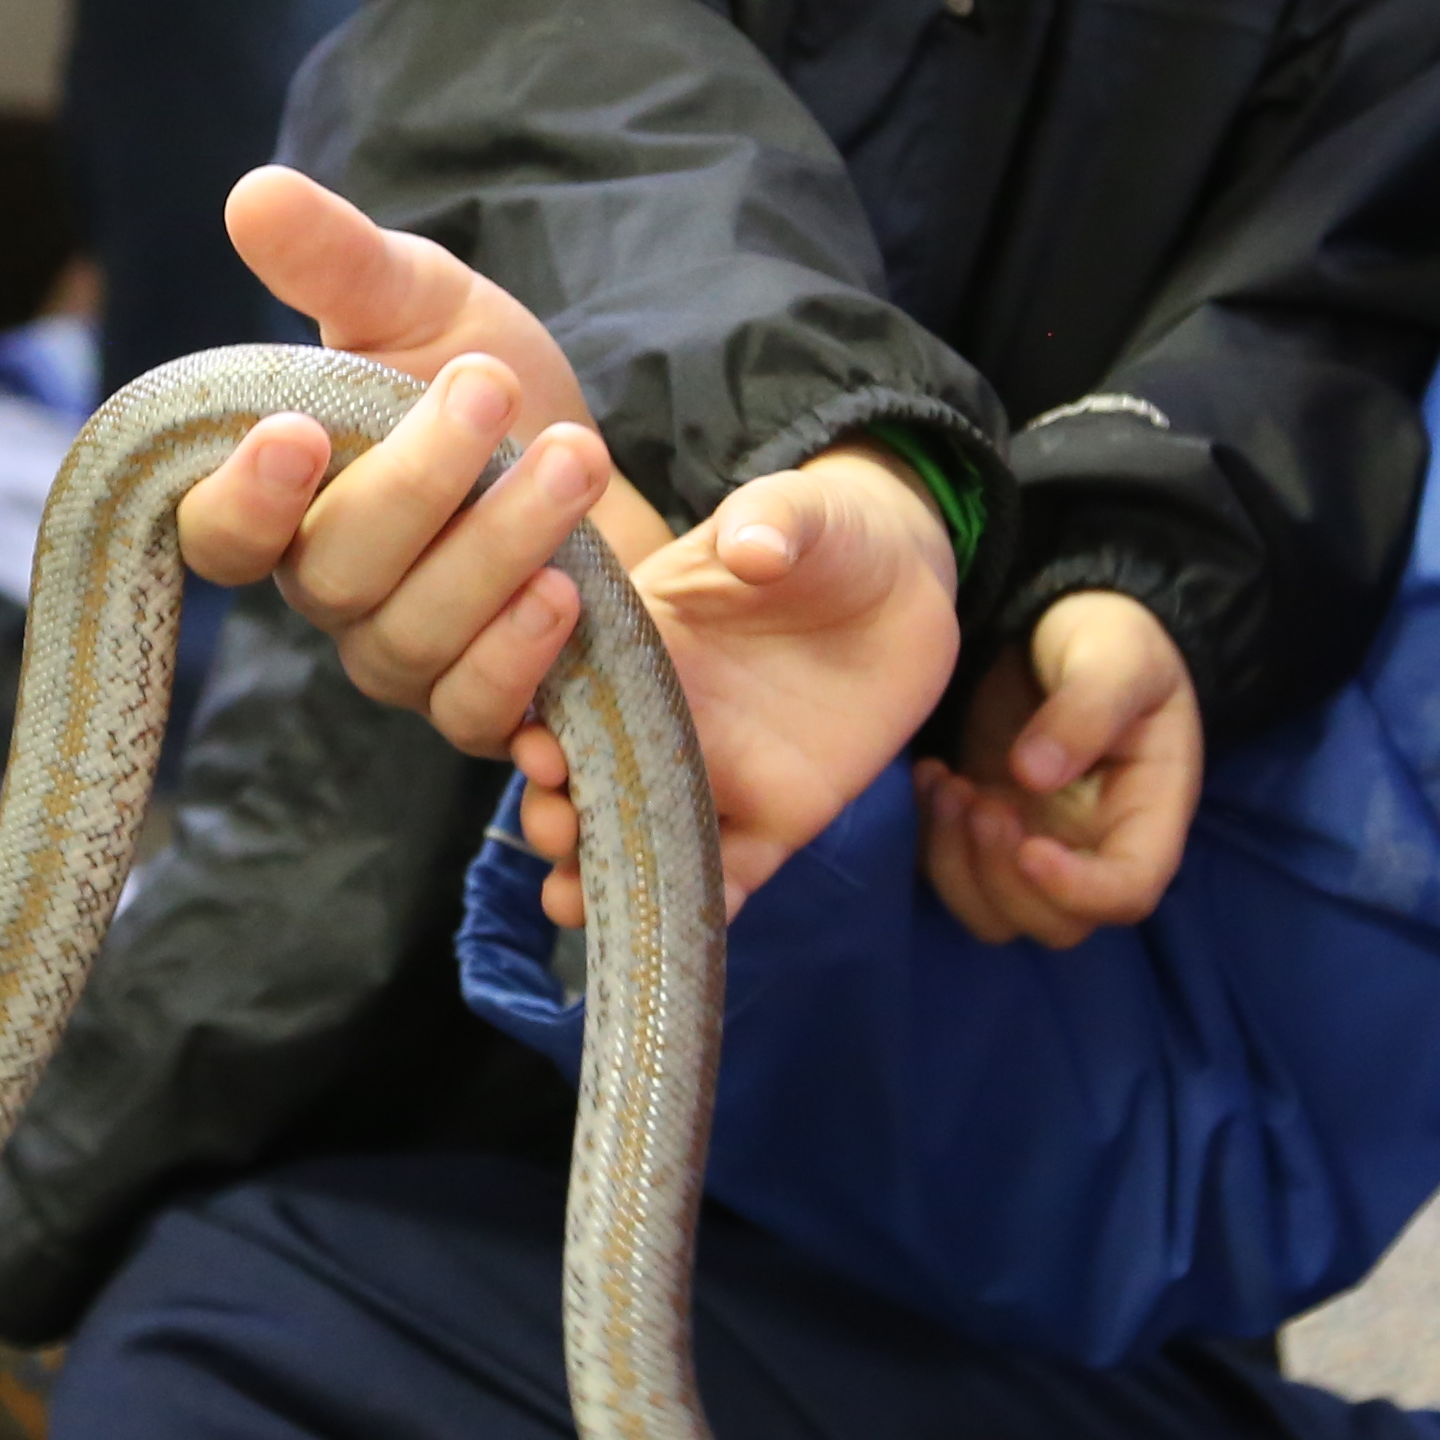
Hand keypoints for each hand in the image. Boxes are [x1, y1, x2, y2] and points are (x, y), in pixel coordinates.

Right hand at [172, 169, 661, 755]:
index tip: (295, 431)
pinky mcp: (480, 701)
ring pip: (413, 635)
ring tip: (570, 455)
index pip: (217, 533)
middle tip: (484, 387)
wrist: (592, 455)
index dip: (245, 497)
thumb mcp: (417, 302)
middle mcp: (328, 591)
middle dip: (416, 481)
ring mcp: (400, 656)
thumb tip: (252, 194)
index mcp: (283, 502)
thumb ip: (334, 263)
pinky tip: (567, 592)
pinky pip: (474, 712)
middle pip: (334, 573)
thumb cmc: (480, 378)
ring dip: (495, 546)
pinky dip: (518, 659)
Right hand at [511, 444, 961, 917]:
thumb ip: (768, 520)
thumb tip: (751, 547)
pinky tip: (687, 928)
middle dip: (556, 811)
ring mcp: (719, 773)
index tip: (535, 746)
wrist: (904, 580)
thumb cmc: (829, 533)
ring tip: (578, 902)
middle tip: (557, 826)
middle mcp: (666, 719)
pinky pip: (736, 873)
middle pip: (590, 778)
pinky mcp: (780, 816)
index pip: (567, 688)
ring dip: (606, 875)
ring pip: (646, 840)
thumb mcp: (799, 511)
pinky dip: (709, 906)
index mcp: (641, 642)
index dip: (537, 720)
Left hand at [914, 592, 1203, 945]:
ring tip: (946, 782)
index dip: (1079, 890)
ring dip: (958, 865)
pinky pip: (952, 875)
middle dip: (1004, 877)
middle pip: (1056, 923)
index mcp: (1148, 815)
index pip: (1128, 891)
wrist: (1060, 622)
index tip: (1029, 846)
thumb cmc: (1110, 639)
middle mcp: (1093, 848)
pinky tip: (929, 774)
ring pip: (996, 914)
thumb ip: (1086, 709)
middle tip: (977, 799)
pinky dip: (930, 842)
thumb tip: (1034, 776)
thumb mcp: (1117, 657)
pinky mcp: (985, 832)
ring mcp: (1037, 846)